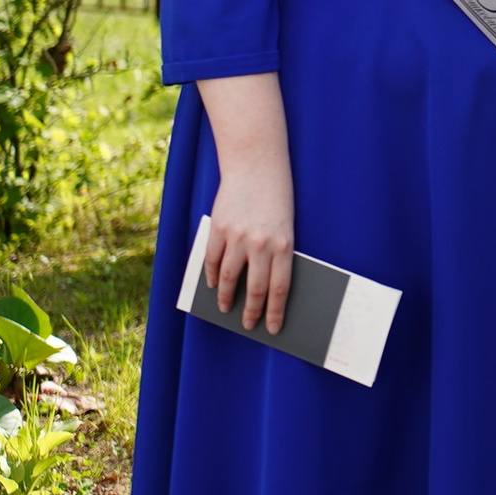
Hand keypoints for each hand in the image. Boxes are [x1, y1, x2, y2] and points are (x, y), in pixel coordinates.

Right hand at [204, 160, 294, 332]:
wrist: (257, 166)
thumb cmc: (276, 198)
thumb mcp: (285, 226)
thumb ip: (275, 253)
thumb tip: (262, 287)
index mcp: (285, 245)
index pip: (279, 288)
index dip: (275, 312)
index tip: (272, 328)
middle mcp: (261, 243)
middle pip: (254, 288)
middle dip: (251, 311)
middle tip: (248, 324)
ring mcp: (237, 237)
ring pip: (228, 278)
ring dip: (226, 296)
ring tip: (225, 307)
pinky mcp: (218, 229)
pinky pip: (211, 259)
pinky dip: (210, 275)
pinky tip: (211, 284)